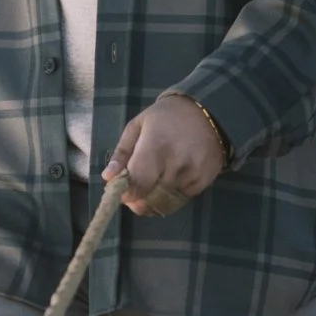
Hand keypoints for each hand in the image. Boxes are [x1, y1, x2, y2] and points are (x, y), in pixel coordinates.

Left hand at [110, 93, 227, 215]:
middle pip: (150, 200)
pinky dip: (170, 196)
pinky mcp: (203, 182)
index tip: (122, 192)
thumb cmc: (166, 117)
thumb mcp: (138, 126)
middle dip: (137, 200)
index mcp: (156, 147)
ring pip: (165, 203)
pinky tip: (170, 178)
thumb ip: (121, 153)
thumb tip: (108, 178)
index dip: (126, 195)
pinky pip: (180, 200)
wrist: (207, 112)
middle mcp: (176, 164)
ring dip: (154, 199)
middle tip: (134, 189)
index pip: (138, 185)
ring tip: (153, 180)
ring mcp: (192, 175)